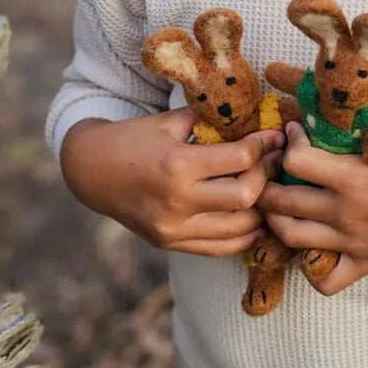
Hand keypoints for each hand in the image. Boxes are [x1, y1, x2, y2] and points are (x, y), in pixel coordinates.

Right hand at [59, 111, 284, 255]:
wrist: (90, 171)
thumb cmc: (133, 139)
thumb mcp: (169, 123)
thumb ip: (210, 123)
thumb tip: (255, 119)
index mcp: (177, 165)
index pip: (240, 158)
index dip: (265, 145)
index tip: (277, 136)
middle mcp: (177, 202)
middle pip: (246, 196)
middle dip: (267, 176)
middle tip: (274, 162)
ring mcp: (173, 228)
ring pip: (239, 228)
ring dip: (261, 210)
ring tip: (269, 190)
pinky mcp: (171, 244)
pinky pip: (219, 248)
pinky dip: (244, 236)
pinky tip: (256, 219)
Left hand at [257, 117, 367, 293]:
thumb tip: (337, 109)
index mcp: (354, 177)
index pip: (296, 160)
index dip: (288, 142)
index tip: (294, 132)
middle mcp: (346, 212)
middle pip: (281, 200)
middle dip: (266, 181)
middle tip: (271, 168)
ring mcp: (352, 242)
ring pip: (290, 237)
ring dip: (275, 218)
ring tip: (278, 202)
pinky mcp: (362, 263)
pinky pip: (324, 281)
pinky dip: (309, 268)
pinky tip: (309, 247)